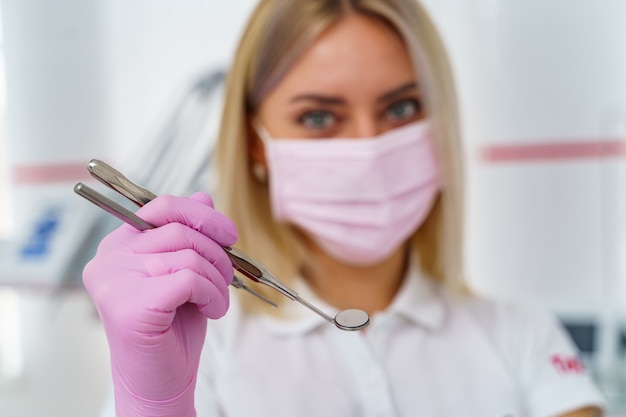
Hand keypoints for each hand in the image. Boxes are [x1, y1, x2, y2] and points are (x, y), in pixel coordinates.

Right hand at [83, 192, 236, 416]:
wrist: (160, 382)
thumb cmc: (173, 327)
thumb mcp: (186, 272)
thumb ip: (190, 234)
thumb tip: (204, 195)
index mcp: (117, 247)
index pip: (161, 207)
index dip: (201, 214)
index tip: (228, 233)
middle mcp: (108, 260)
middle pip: (179, 229)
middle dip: (217, 252)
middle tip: (227, 278)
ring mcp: (114, 282)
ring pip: (189, 255)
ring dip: (217, 279)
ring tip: (216, 301)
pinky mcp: (129, 305)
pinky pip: (189, 279)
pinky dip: (212, 295)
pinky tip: (211, 312)